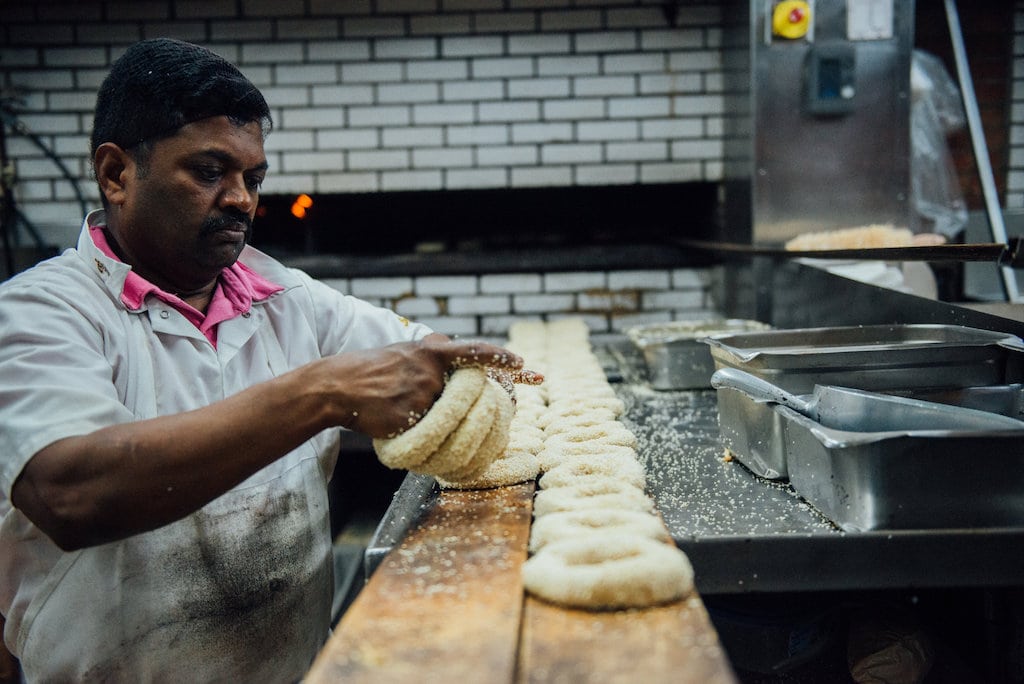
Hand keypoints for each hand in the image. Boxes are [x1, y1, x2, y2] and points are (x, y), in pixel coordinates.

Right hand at [323, 336, 533, 437]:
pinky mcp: (411, 418)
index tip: (522, 363)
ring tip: (402, 408)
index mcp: (431, 351)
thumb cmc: (374, 370)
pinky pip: (428, 433)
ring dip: (434, 420)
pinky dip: (416, 431)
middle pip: (466, 395)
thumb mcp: (406, 352)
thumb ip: (435, 357)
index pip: (474, 353)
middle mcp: (431, 370)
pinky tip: (392, 419)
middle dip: (469, 405)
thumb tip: (465, 362)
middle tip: (460, 407)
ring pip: (447, 417)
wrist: (338, 386)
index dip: (499, 358)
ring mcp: (422, 395)